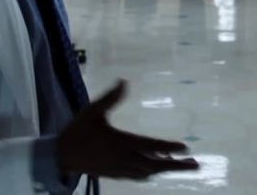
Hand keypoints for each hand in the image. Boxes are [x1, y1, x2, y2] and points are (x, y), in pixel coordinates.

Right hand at [57, 81, 198, 179]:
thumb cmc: (77, 131)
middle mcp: (123, 158)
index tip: (185, 147)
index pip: (150, 146)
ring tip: (182, 165)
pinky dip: (151, 173)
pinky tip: (157, 169)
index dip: (169, 147)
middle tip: (195, 164)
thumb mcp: (92, 110)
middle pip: (155, 164)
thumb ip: (110, 97)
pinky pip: (138, 176)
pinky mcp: (115, 174)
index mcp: (120, 142)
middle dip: (176, 165)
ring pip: (148, 172)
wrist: (60, 156)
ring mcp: (120, 169)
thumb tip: (124, 80)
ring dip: (166, 169)